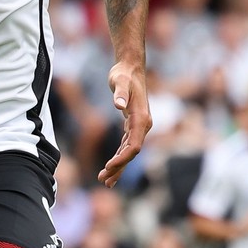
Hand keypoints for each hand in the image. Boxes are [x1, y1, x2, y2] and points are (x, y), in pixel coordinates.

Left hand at [98, 61, 152, 185]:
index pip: (134, 146)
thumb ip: (119, 92)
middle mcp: (144, 125)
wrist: (130, 67)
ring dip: (119, 166)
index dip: (122, 159)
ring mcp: (140, 125)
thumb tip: (119, 105)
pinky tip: (111, 166)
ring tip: (105, 180)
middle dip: (118, 168)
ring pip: (130, 151)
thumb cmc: (123, 74)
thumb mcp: (119, 80)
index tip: (108, 168)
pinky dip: (120, 156)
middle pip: (132, 153)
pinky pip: (127, 145)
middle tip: (103, 181)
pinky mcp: (133, 124)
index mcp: (142, 119)